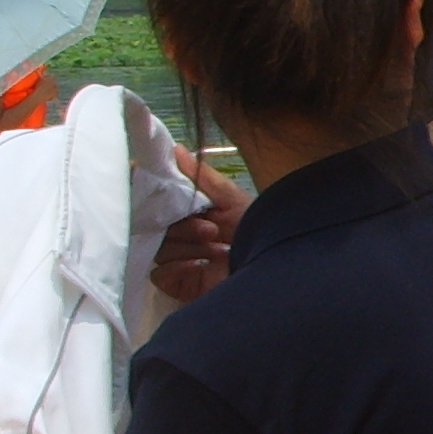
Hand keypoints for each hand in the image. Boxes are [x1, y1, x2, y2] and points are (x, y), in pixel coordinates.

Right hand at [149, 157, 248, 304]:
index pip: (161, 207)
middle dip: (185, 227)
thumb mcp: (232, 199)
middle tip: (212, 230)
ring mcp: (181, 263)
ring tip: (217, 249)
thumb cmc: (258, 230)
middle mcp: (185, 238)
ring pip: (158, 249)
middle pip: (159, 228)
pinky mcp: (180, 285)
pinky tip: (197, 265)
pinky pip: (158, 274)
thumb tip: (174, 148)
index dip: (157, 199)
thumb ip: (202, 176)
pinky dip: (174, 268)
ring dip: (186, 247)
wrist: (275, 267)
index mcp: (194, 216)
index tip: (159, 192)